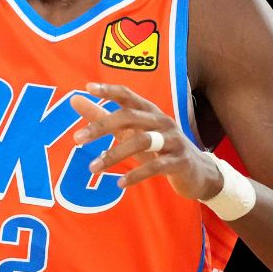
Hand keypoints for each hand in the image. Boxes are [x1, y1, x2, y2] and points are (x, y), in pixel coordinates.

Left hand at [70, 83, 224, 200]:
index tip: (88, 88)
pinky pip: (156, 166)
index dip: (109, 90)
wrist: (198, 172)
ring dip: (115, 154)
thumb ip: (102, 117)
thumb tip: (75, 99)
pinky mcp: (180, 161)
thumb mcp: (131, 131)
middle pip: (130, 116)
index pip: (128, 95)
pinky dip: (136, 174)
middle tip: (77, 139)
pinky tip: (120, 183)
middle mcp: (161, 121)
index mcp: (149, 111)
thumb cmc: (159, 148)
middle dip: (102, 127)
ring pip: (142, 141)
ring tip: (93, 167)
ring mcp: (173, 140)